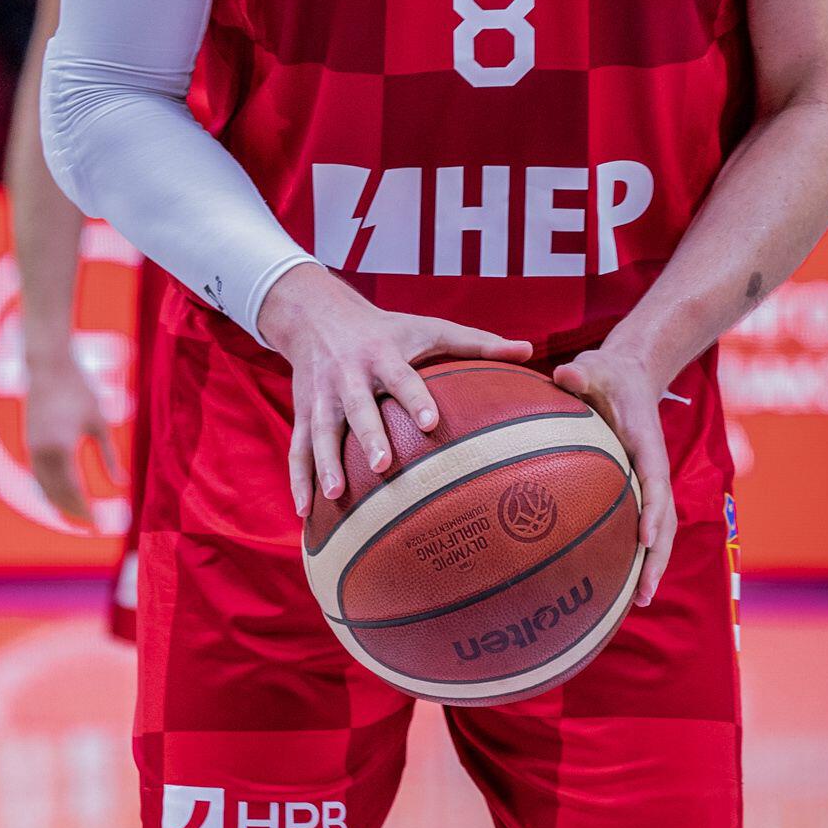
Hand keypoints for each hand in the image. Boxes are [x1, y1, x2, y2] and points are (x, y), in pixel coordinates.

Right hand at [22, 327, 124, 528]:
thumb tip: (121, 483)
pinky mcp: (29, 442)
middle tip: (91, 526)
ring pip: (43, 488)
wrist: (48, 364)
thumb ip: (109, 455)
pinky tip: (61, 495)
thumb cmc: (79, 388)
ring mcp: (31, 448)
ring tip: (77, 517)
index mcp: (61, 448)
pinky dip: (48, 490)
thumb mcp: (99, 422)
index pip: (74, 491)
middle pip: (56, 495)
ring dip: (59, 504)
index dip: (86, 511)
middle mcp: (42, 453)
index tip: (100, 525)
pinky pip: (37, 476)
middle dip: (73, 513)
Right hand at [258, 262, 531, 516]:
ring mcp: (321, 396)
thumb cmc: (389, 329)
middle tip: (384, 465)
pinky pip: (298, 448)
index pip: (402, 378)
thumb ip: (477, 342)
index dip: (415, 398)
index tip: (430, 422)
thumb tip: (528, 350)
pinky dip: (298, 479)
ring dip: (326, 463)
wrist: (318, 315)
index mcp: (383, 355)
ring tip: (336, 496)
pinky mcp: (303, 412)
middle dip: (368, 434)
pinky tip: (305, 511)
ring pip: (321, 431)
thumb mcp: (429, 328)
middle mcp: (349, 375)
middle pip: (357, 406)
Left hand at [550, 342, 678, 607]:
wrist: (633, 374)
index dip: (652, 510)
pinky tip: (620, 582)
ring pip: (659, 528)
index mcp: (646, 443)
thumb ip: (581, 373)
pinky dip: (640, 553)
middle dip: (657, 556)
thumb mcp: (595, 366)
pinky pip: (644, 523)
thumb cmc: (609, 373)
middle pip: (664, 518)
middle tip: (642, 593)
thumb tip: (564, 375)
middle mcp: (654, 468)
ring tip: (638, 602)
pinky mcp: (639, 487)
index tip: (644, 539)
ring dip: (653, 564)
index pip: (653, 480)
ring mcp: (649, 480)